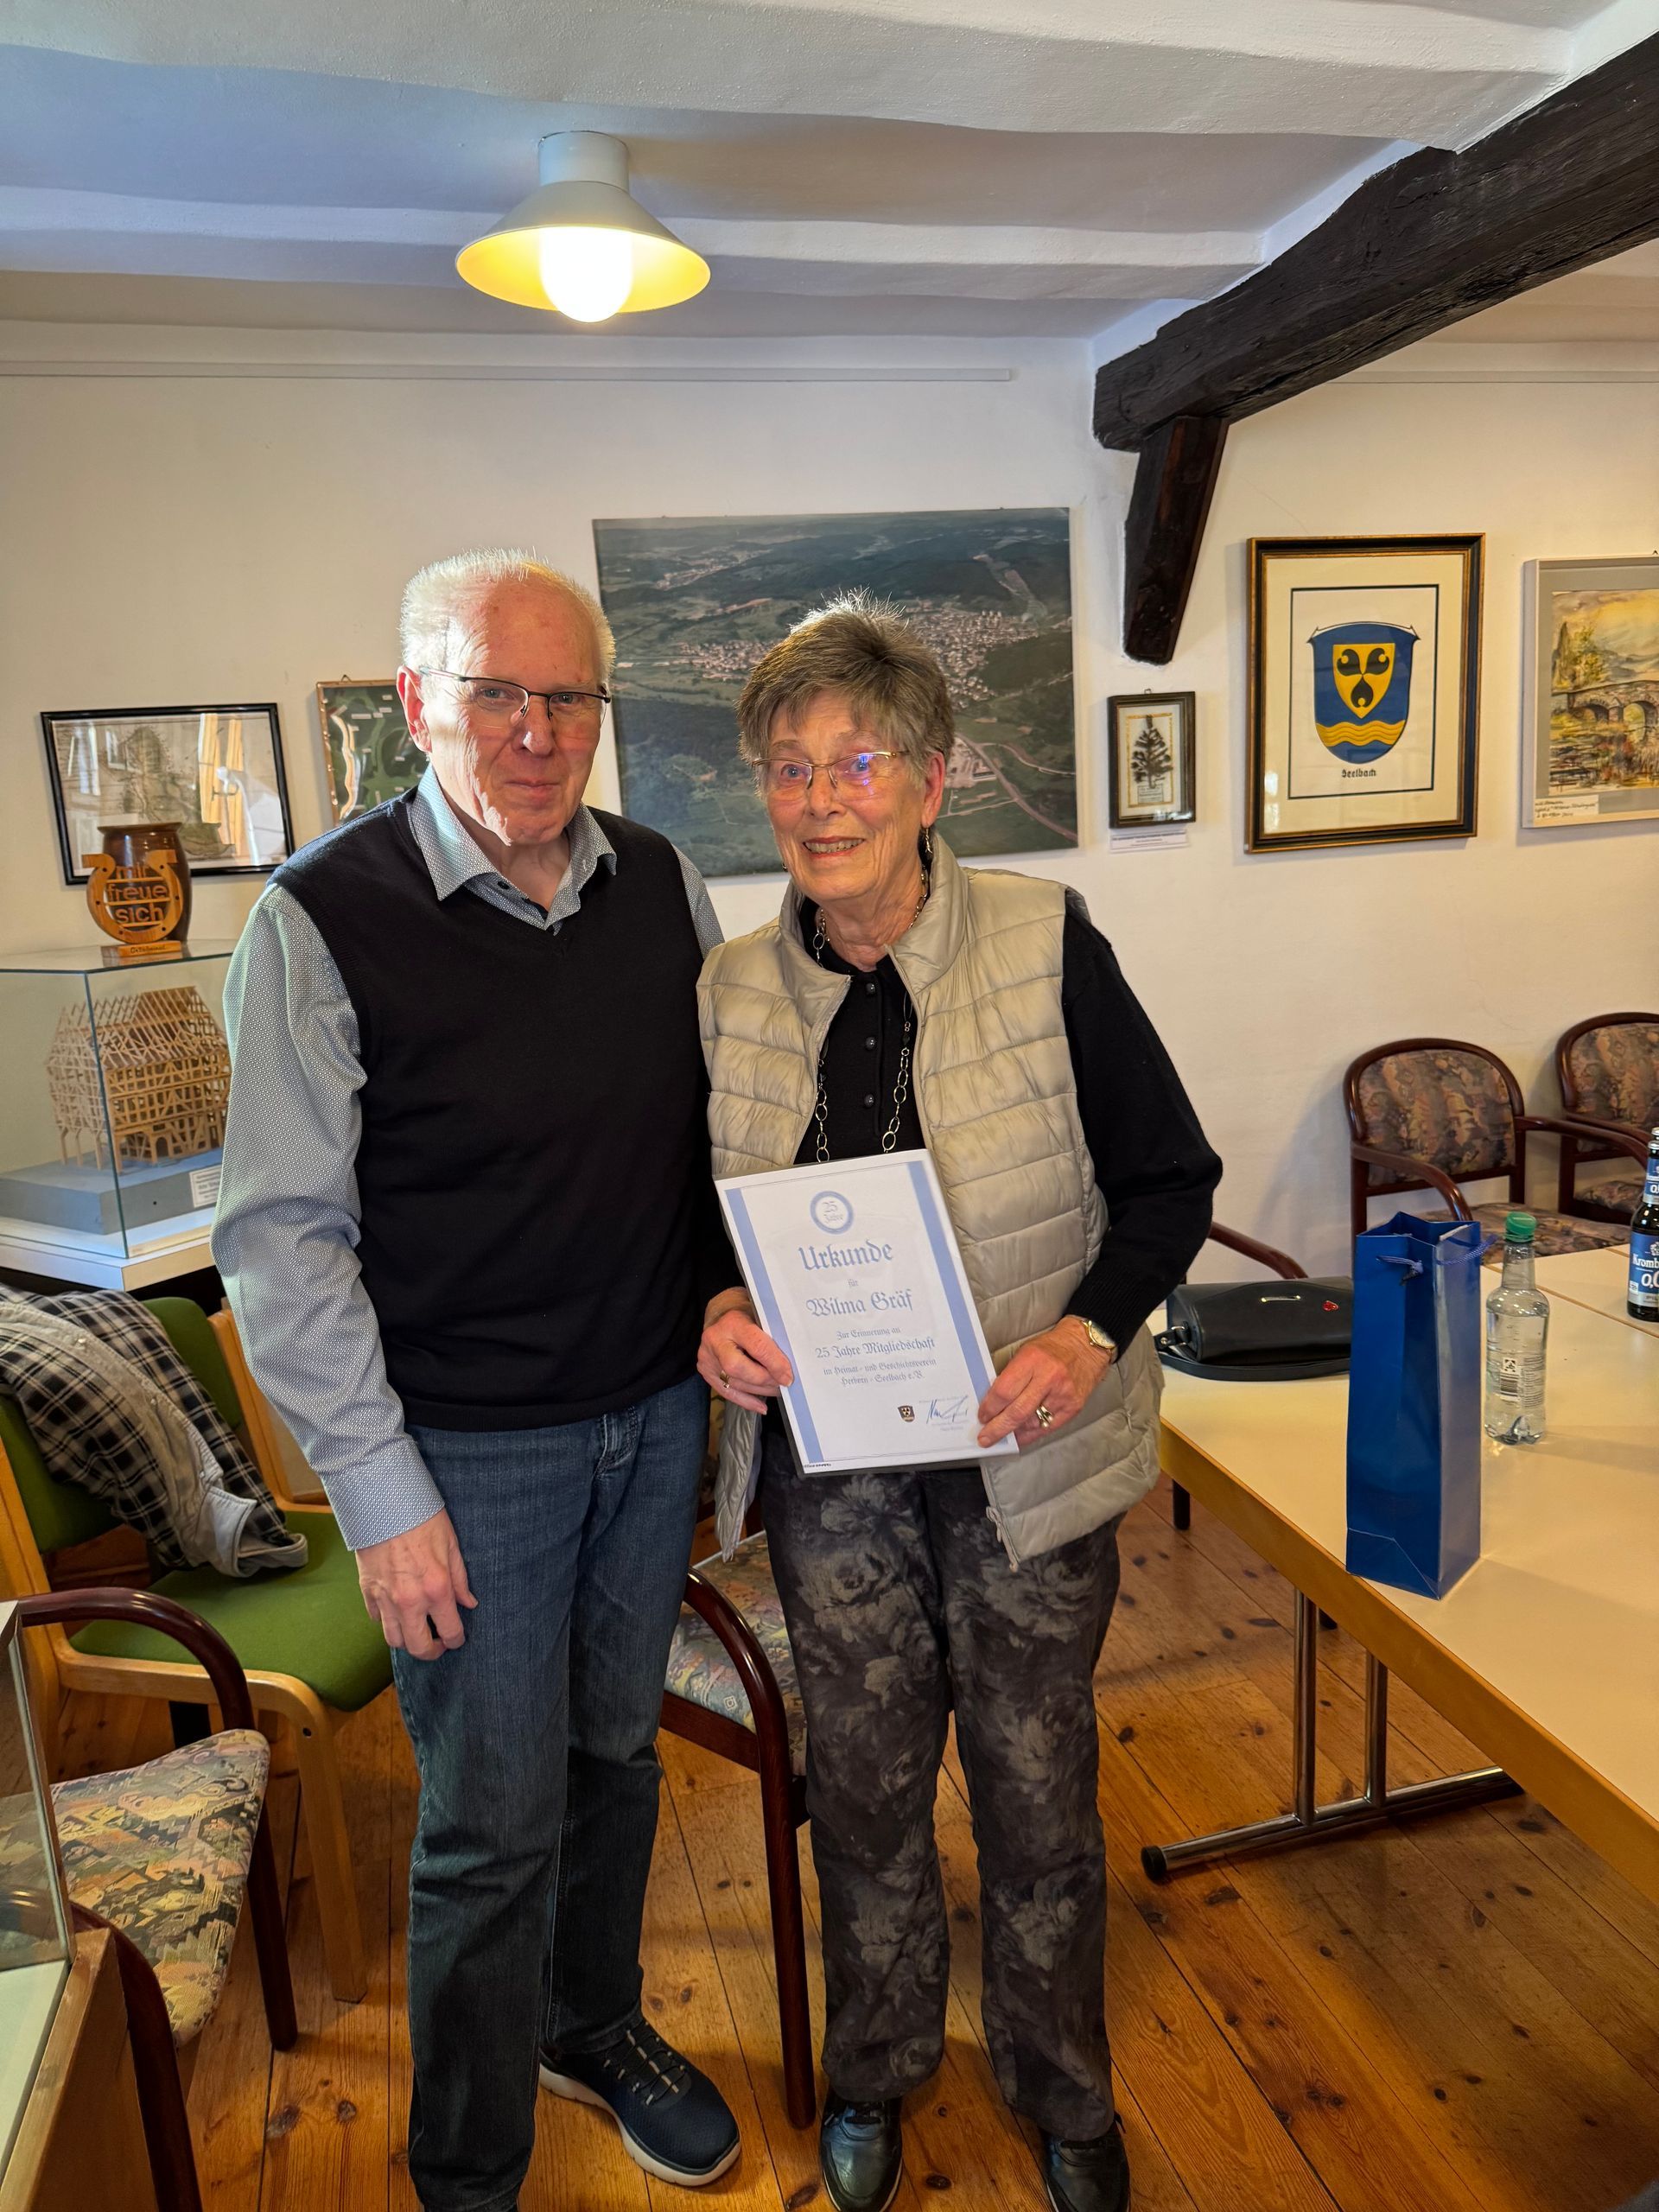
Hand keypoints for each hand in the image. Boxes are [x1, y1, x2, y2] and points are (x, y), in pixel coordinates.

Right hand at [355, 1508, 476, 1660]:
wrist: (384, 1503)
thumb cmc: (422, 1519)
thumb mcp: (452, 1545)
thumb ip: (460, 1580)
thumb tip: (469, 1603)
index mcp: (437, 1589)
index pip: (450, 1632)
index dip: (457, 1640)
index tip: (457, 1638)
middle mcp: (410, 1601)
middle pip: (419, 1648)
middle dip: (432, 1652)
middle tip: (438, 1643)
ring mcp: (385, 1599)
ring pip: (394, 1640)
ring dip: (407, 1641)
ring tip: (417, 1630)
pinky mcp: (367, 1592)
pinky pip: (377, 1620)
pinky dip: (387, 1621)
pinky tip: (397, 1611)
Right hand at [699, 1287, 793, 1413]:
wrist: (720, 1316)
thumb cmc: (747, 1316)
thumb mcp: (760, 1317)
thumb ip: (772, 1336)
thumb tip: (791, 1362)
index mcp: (732, 1323)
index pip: (756, 1346)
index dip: (774, 1364)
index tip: (788, 1376)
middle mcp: (715, 1340)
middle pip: (738, 1368)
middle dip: (764, 1379)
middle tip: (782, 1384)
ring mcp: (707, 1358)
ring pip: (735, 1382)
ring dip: (760, 1390)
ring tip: (777, 1390)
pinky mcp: (705, 1372)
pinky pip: (727, 1392)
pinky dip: (747, 1401)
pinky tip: (761, 1406)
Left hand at [977, 1318, 1113, 1449]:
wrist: (1086, 1346)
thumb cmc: (1053, 1348)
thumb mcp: (1026, 1352)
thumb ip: (1011, 1376)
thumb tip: (994, 1401)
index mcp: (1032, 1360)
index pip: (1004, 1391)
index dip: (990, 1407)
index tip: (983, 1415)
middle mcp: (1048, 1379)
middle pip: (1017, 1412)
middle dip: (997, 1428)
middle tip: (986, 1437)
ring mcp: (1062, 1395)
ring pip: (1031, 1423)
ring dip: (1013, 1432)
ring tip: (1002, 1434)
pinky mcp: (1072, 1407)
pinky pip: (1047, 1428)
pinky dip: (1031, 1434)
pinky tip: (1020, 1436)